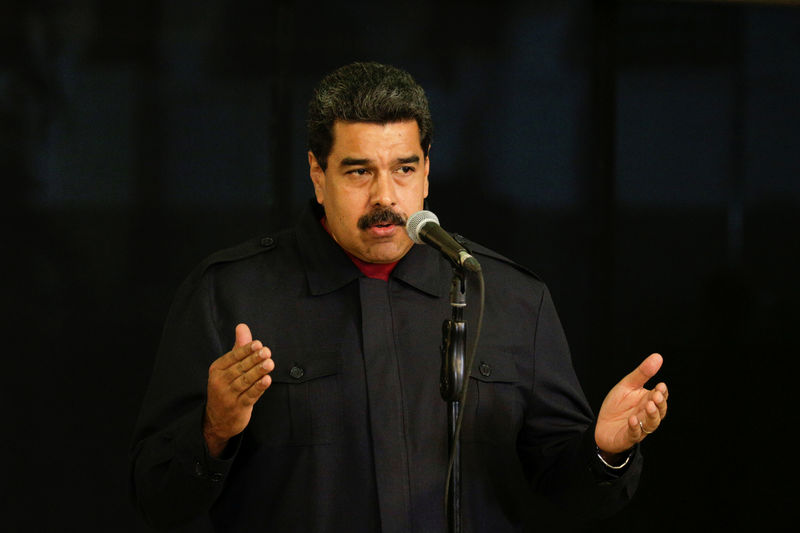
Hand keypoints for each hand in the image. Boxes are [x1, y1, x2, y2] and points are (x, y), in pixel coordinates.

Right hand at [203, 323, 273, 456]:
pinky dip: (259, 388)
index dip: (245, 350)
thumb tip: (242, 326)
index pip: (232, 357)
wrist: (218, 420)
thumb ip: (238, 347)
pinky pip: (249, 396)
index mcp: (217, 369)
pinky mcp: (238, 407)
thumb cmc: (227, 386)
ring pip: (245, 381)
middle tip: (267, 351)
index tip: (258, 344)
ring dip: (258, 372)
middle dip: (254, 359)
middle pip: (239, 368)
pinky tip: (267, 380)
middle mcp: (220, 382)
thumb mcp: (229, 367)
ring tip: (270, 363)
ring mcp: (228, 396)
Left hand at [595, 353, 667, 456]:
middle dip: (659, 404)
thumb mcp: (627, 386)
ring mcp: (639, 427)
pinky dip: (635, 428)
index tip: (660, 385)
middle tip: (655, 396)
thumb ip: (642, 373)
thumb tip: (658, 356)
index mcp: (648, 401)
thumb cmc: (617, 405)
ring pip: (651, 424)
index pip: (661, 397)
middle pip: (659, 411)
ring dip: (651, 416)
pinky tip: (632, 420)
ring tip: (649, 406)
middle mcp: (647, 415)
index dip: (662, 393)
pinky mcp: (628, 437)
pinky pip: (635, 434)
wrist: (601, 425)